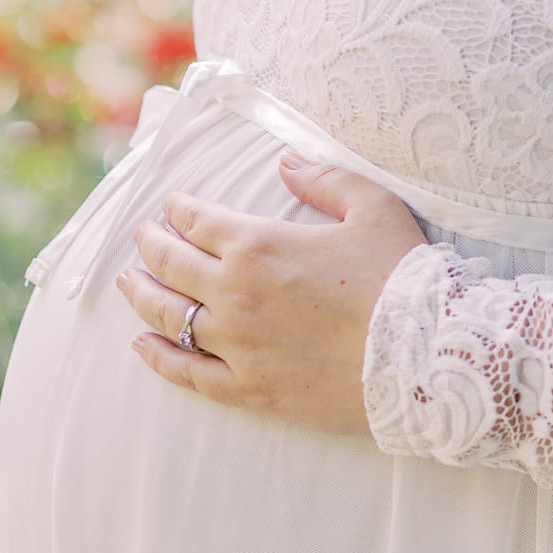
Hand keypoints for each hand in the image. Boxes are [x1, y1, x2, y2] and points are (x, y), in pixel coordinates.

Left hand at [117, 156, 426, 433]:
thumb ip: (325, 178)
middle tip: (142, 236)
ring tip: (128, 283)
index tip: (173, 205)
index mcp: (258, 245)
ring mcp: (237, 346)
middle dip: (151, 245)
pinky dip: (159, 358)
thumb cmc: (402, 279)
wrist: (424, 360)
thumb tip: (287, 163)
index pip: (198, 221)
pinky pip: (188, 373)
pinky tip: (142, 346)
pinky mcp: (249, 389)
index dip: (180, 209)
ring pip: (168, 318)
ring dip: (142, 295)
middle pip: (172, 265)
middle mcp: (234, 295)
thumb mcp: (373, 209)